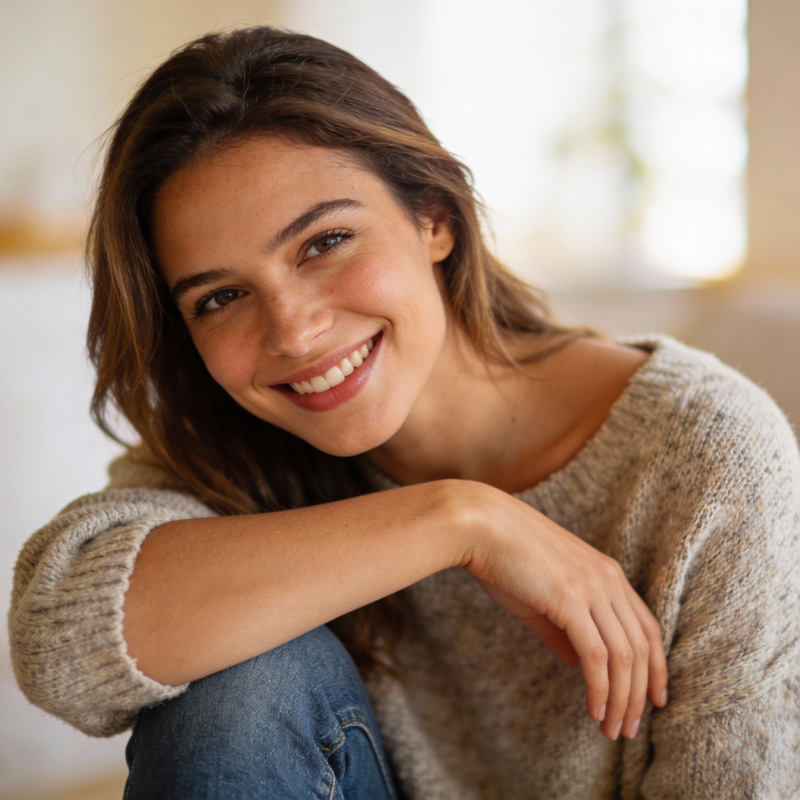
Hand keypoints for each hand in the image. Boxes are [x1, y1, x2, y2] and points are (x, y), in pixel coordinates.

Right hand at [461, 484, 667, 739]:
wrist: (479, 525)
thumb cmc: (502, 558)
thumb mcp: (540, 597)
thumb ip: (563, 631)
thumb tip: (582, 665)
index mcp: (607, 573)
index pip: (646, 627)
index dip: (656, 667)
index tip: (653, 700)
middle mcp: (608, 579)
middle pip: (642, 647)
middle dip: (639, 694)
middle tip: (628, 728)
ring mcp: (592, 587)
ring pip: (624, 656)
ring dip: (621, 699)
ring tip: (612, 729)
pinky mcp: (570, 599)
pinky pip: (597, 655)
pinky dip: (600, 688)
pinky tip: (594, 711)